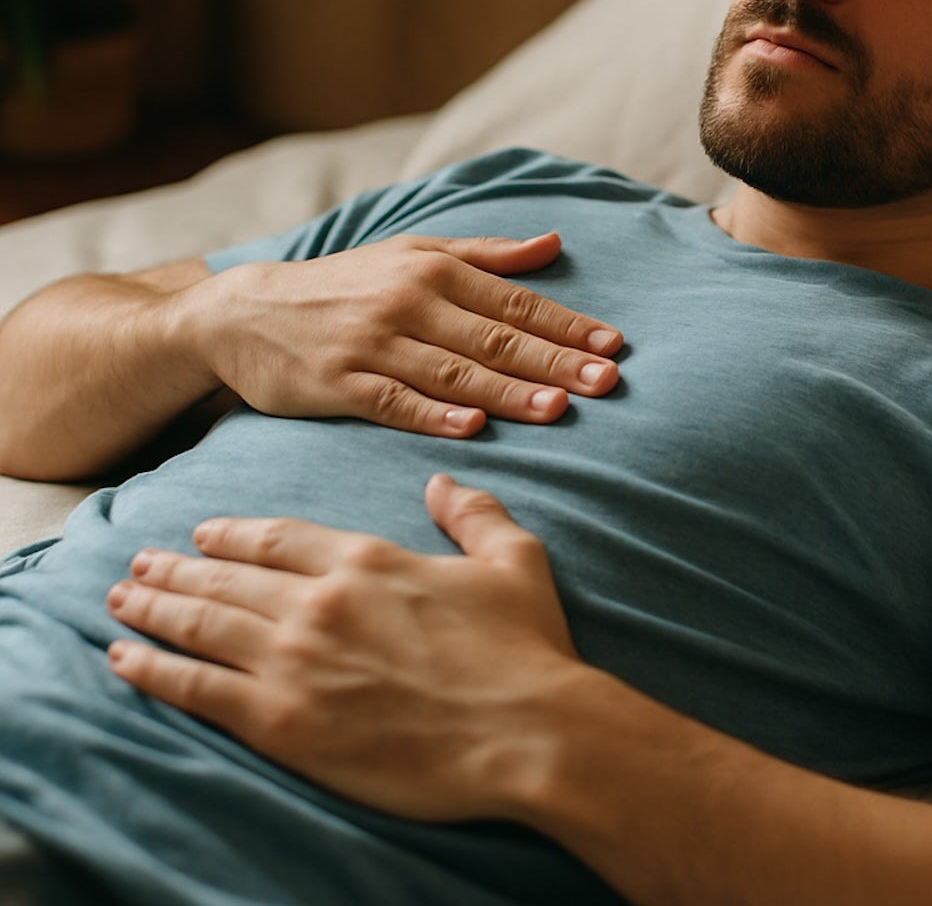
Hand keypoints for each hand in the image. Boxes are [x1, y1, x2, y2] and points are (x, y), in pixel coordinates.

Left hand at [106, 474, 582, 821]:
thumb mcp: (513, 561)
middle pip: (225, 577)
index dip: (233, 534)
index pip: (277, 538)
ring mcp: (294, 661)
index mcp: (366, 560)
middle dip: (177, 566)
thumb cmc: (524, 648)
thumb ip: (473, 514)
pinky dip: (153, 670)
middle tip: (140, 560)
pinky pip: (197, 689)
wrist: (527, 731)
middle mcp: (319, 602)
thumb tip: (443, 482)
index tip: (204, 532)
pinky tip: (123, 658)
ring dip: (155, 607)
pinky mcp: (283, 722)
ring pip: (201, 624)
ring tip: (121, 597)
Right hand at [182, 232, 621, 436]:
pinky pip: (394, 402)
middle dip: (555, 361)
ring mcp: (373, 345)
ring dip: (508, 391)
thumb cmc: (346, 283)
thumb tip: (554, 244)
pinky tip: (474, 428)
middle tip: (607, 382)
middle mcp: (408, 304)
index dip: (567, 326)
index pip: (515, 303)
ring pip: (453, 373)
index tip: (614, 346)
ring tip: (558, 408)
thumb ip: (486, 254)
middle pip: (494, 339)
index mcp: (434, 272)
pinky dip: (434, 415)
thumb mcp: (412, 252)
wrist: (245, 311)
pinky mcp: (338, 383)